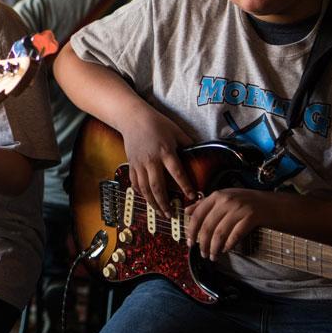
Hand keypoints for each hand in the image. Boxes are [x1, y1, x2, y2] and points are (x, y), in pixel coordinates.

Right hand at [121, 104, 194, 218]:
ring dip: (152, 202)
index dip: (185, 186)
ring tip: (160, 212)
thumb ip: (188, 143)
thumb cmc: (156, 123)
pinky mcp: (131, 164)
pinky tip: (146, 200)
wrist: (133, 118)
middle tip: (172, 214)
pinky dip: (141, 193)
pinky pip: (135, 182)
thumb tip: (199, 153)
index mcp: (165, 152)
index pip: (177, 173)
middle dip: (165, 203)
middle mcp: (151, 160)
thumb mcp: (176, 131)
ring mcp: (139, 164)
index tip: (192, 196)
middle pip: (158, 187)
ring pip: (145, 188)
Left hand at [184, 188, 276, 260]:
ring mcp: (239, 209)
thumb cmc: (246, 202)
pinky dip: (228, 245)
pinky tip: (225, 250)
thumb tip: (186, 211)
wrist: (273, 204)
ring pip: (220, 233)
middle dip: (203, 244)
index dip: (191, 231)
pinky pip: (235, 235)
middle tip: (202, 254)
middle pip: (208, 227)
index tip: (189, 242)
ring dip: (214, 248)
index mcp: (217, 196)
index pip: (197, 215)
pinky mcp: (251, 217)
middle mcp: (226, 201)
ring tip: (212, 256)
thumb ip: (205, 204)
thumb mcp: (224, 198)